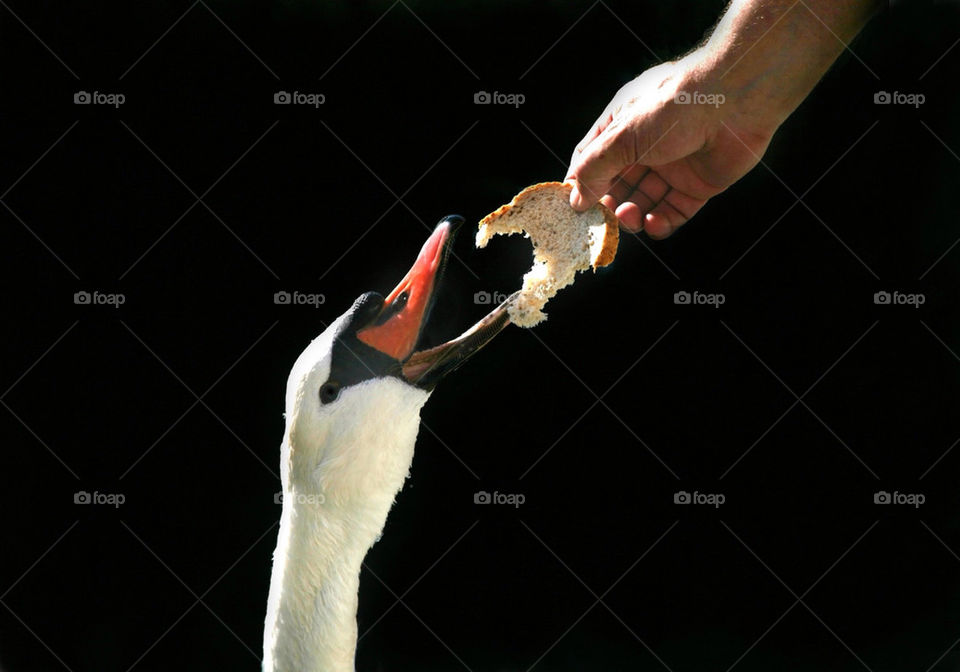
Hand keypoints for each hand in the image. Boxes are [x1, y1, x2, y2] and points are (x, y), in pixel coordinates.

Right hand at [566, 57, 775, 238]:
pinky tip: (653, 224)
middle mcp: (646, 146)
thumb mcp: (622, 136)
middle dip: (608, 205)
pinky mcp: (698, 184)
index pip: (591, 160)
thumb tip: (575, 200)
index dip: (580, 184)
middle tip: (604, 221)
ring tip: (630, 218)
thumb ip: (594, 169)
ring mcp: (673, 166)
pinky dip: (661, 223)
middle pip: (617, 186)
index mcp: (622, 125)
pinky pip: (673, 212)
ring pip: (644, 201)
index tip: (573, 208)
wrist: (737, 101)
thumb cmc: (674, 106)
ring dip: (632, 215)